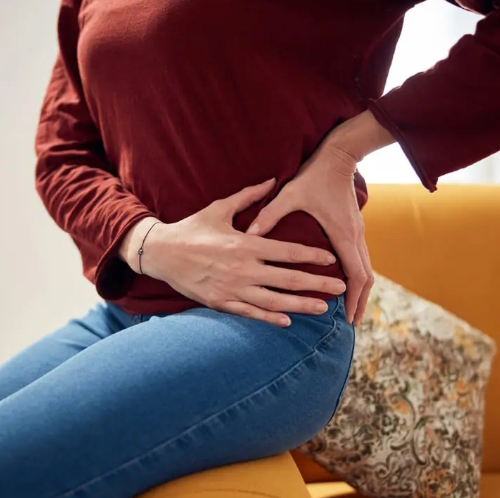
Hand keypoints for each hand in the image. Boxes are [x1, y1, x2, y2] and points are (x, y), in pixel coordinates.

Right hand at [121, 179, 345, 326]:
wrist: (161, 252)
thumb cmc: (192, 229)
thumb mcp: (219, 208)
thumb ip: (249, 196)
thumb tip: (272, 178)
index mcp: (245, 244)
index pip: (287, 251)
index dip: (312, 255)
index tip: (331, 259)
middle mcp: (243, 268)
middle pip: (288, 278)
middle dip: (317, 284)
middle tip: (340, 288)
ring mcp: (233, 288)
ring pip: (274, 300)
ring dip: (301, 305)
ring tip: (323, 309)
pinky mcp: (221, 302)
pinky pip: (250, 313)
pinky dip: (269, 318)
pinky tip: (287, 322)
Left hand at [247, 146, 373, 326]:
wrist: (338, 156)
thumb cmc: (315, 176)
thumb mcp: (290, 194)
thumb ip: (269, 214)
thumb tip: (249, 234)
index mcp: (341, 234)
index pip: (355, 275)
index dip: (352, 298)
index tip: (345, 317)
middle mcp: (354, 237)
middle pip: (365, 278)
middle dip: (359, 302)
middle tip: (350, 323)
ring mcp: (357, 233)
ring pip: (366, 270)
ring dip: (360, 291)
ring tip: (350, 311)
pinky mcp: (355, 229)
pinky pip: (361, 260)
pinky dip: (357, 277)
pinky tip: (346, 286)